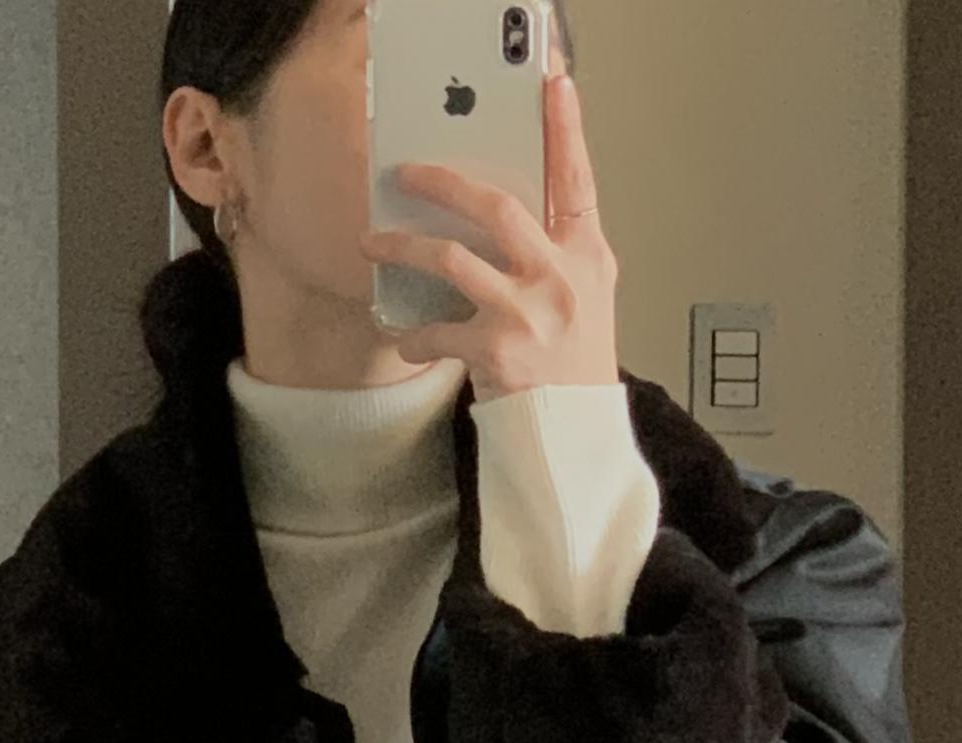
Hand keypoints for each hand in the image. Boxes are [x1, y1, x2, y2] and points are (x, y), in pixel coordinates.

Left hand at [357, 71, 619, 399]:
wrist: (572, 437)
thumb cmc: (572, 369)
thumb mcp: (584, 300)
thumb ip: (555, 253)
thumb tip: (498, 215)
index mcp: (588, 258)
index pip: (578, 181)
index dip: (567, 131)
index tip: (554, 87)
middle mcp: (560, 278)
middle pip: (495, 206)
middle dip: (442, 183)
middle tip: (406, 175)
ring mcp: (526, 312)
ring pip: (450, 257)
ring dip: (402, 247)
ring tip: (373, 244)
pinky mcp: (494, 349)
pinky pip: (435, 328)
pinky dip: (413, 334)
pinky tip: (405, 338)